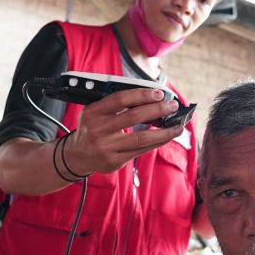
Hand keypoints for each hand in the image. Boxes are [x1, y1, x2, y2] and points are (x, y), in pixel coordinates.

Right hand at [64, 88, 182, 174]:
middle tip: (173, 106)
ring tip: (178, 126)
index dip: (141, 95)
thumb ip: (115, 105)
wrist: (76, 156)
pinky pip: (140, 151)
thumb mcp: (95, 111)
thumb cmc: (92, 128)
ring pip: (141, 139)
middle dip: (157, 110)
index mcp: (93, 112)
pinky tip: (166, 137)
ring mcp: (106, 148)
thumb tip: (149, 98)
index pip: (120, 99)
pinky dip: (156, 143)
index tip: (159, 93)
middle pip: (133, 117)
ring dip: (164, 132)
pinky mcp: (114, 161)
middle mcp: (98, 130)